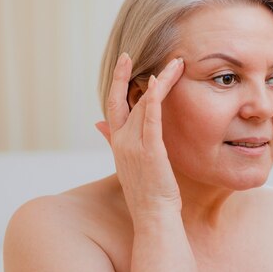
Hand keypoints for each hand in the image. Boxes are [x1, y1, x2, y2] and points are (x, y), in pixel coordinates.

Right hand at [95, 53, 184, 223]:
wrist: (153, 217)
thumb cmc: (148, 194)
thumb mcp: (129, 165)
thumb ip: (114, 142)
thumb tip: (99, 125)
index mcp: (117, 144)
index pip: (112, 106)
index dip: (116, 84)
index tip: (123, 64)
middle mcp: (121, 141)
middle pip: (121, 100)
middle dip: (124, 75)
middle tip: (128, 55)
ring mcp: (134, 145)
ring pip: (142, 103)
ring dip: (159, 81)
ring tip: (173, 63)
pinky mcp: (150, 150)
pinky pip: (151, 118)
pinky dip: (153, 99)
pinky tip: (160, 82)